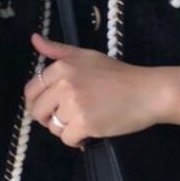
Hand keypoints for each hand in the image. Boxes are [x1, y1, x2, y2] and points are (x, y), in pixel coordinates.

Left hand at [23, 34, 179, 148]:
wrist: (148, 91)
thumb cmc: (119, 74)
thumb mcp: (87, 56)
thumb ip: (58, 50)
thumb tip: (34, 39)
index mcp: (62, 67)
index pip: (31, 91)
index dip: (38, 102)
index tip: (50, 107)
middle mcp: (64, 85)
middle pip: (38, 111)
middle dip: (49, 118)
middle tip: (67, 117)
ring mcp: (74, 105)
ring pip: (53, 127)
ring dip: (66, 129)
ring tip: (83, 121)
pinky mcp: (85, 124)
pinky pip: (67, 139)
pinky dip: (77, 140)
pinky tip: (89, 131)